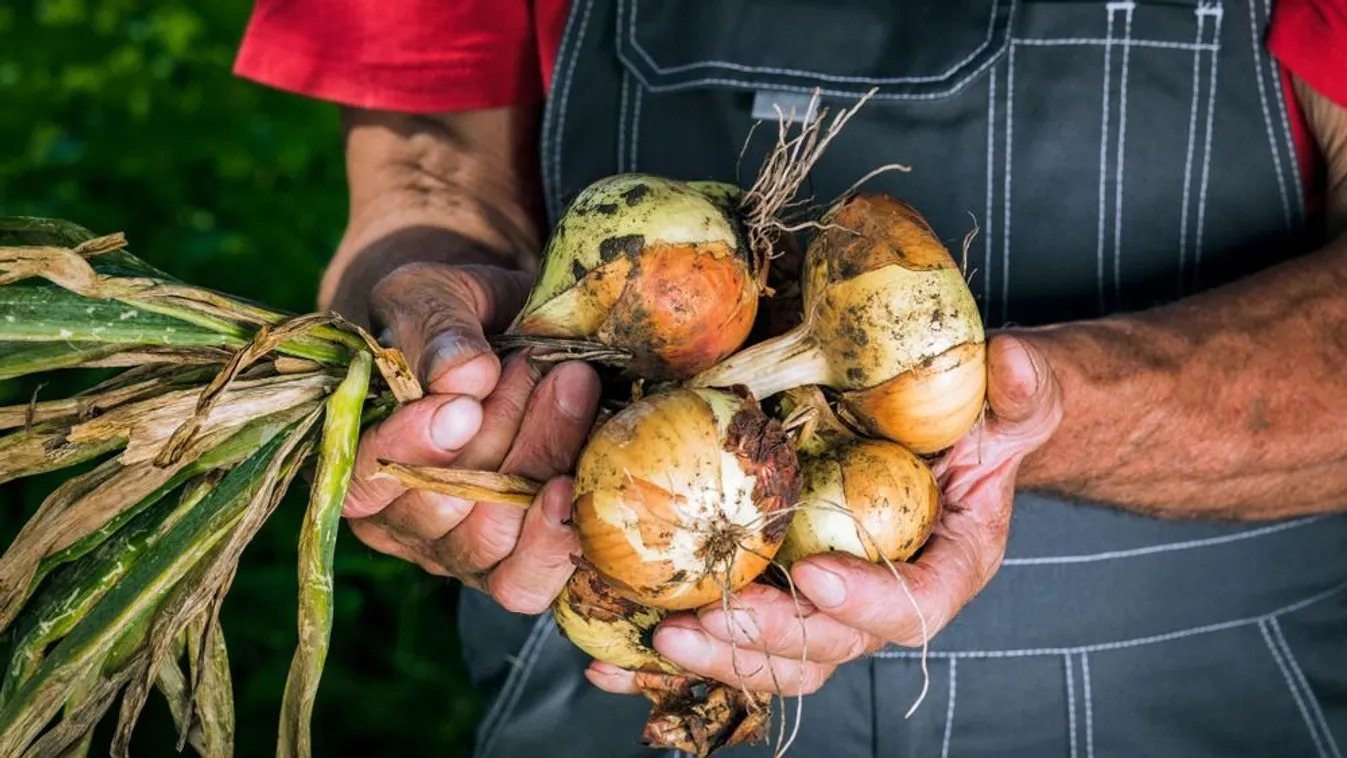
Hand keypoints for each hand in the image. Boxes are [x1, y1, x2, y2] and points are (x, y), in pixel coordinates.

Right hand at [341, 261, 600, 613]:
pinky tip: (574, 482)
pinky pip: (525, 583)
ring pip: (492, 538)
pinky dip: (553, 538)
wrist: (503, 328)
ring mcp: (457, 550)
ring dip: (538, 460)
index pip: (366, 482)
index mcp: (355, 463)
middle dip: (498, 435)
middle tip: (532, 365)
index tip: (464, 404)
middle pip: (442, 509)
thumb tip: (465, 375)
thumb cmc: (452, 316)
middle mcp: (399, 522)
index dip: (412, 450)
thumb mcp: (431, 294)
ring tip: (569, 385)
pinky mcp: (513, 563)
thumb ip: (437, 327)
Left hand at [586, 333, 1061, 695]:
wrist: (942, 433)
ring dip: (714, 655)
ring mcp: (824, 604)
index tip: (819, 578)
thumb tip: (1015, 363)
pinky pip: (729, 633)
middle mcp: (881, 600)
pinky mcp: (777, 592)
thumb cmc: (980, 420)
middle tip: (699, 623)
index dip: (868, 605)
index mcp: (946, 567)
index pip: (915, 607)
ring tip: (658, 636)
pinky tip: (611, 661)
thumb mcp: (1016, 401)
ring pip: (773, 657)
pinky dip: (675, 653)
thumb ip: (1025, 394)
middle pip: (827, 647)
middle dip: (762, 640)